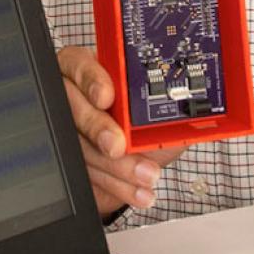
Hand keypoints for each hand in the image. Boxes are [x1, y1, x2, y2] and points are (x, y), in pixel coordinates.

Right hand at [57, 45, 183, 217]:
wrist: (142, 168)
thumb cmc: (152, 130)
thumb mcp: (166, 110)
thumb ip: (164, 102)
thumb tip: (183, 103)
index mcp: (97, 69)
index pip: (80, 63)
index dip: (91, 79)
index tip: (107, 97)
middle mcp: (77, 94)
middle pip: (71, 102)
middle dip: (96, 126)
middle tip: (118, 145)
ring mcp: (71, 128)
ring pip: (77, 142)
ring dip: (112, 165)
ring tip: (144, 175)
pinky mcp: (74, 160)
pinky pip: (83, 172)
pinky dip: (113, 184)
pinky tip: (136, 190)